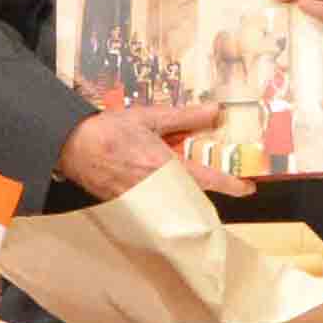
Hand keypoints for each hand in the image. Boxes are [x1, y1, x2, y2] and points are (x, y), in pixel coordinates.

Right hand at [60, 104, 247, 201]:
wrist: (74, 146)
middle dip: (208, 193)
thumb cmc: (110, 129)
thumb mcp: (150, 117)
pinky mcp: (130, 207)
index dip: (230, 184)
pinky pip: (157, 211)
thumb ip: (186, 117)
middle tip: (224, 184)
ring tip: (190, 185)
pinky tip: (167, 193)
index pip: (206, 178)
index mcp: (164, 165)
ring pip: (177, 207)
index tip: (248, 188)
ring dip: (188, 199)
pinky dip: (168, 204)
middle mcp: (156, 188)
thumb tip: (216, 110)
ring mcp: (142, 201)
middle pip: (194, 199)